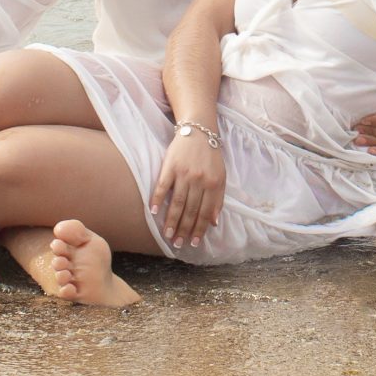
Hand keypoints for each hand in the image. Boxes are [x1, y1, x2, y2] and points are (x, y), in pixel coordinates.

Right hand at [150, 127, 225, 248]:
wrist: (199, 131)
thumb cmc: (210, 156)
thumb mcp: (221, 177)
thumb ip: (218, 199)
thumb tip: (214, 223)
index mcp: (214, 184)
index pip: (205, 212)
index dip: (199, 229)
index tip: (194, 242)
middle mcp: (199, 180)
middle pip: (190, 210)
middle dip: (184, 229)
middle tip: (177, 243)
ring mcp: (184, 173)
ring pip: (177, 202)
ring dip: (171, 221)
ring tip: (167, 234)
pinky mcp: (170, 166)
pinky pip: (162, 186)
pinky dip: (158, 199)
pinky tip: (154, 212)